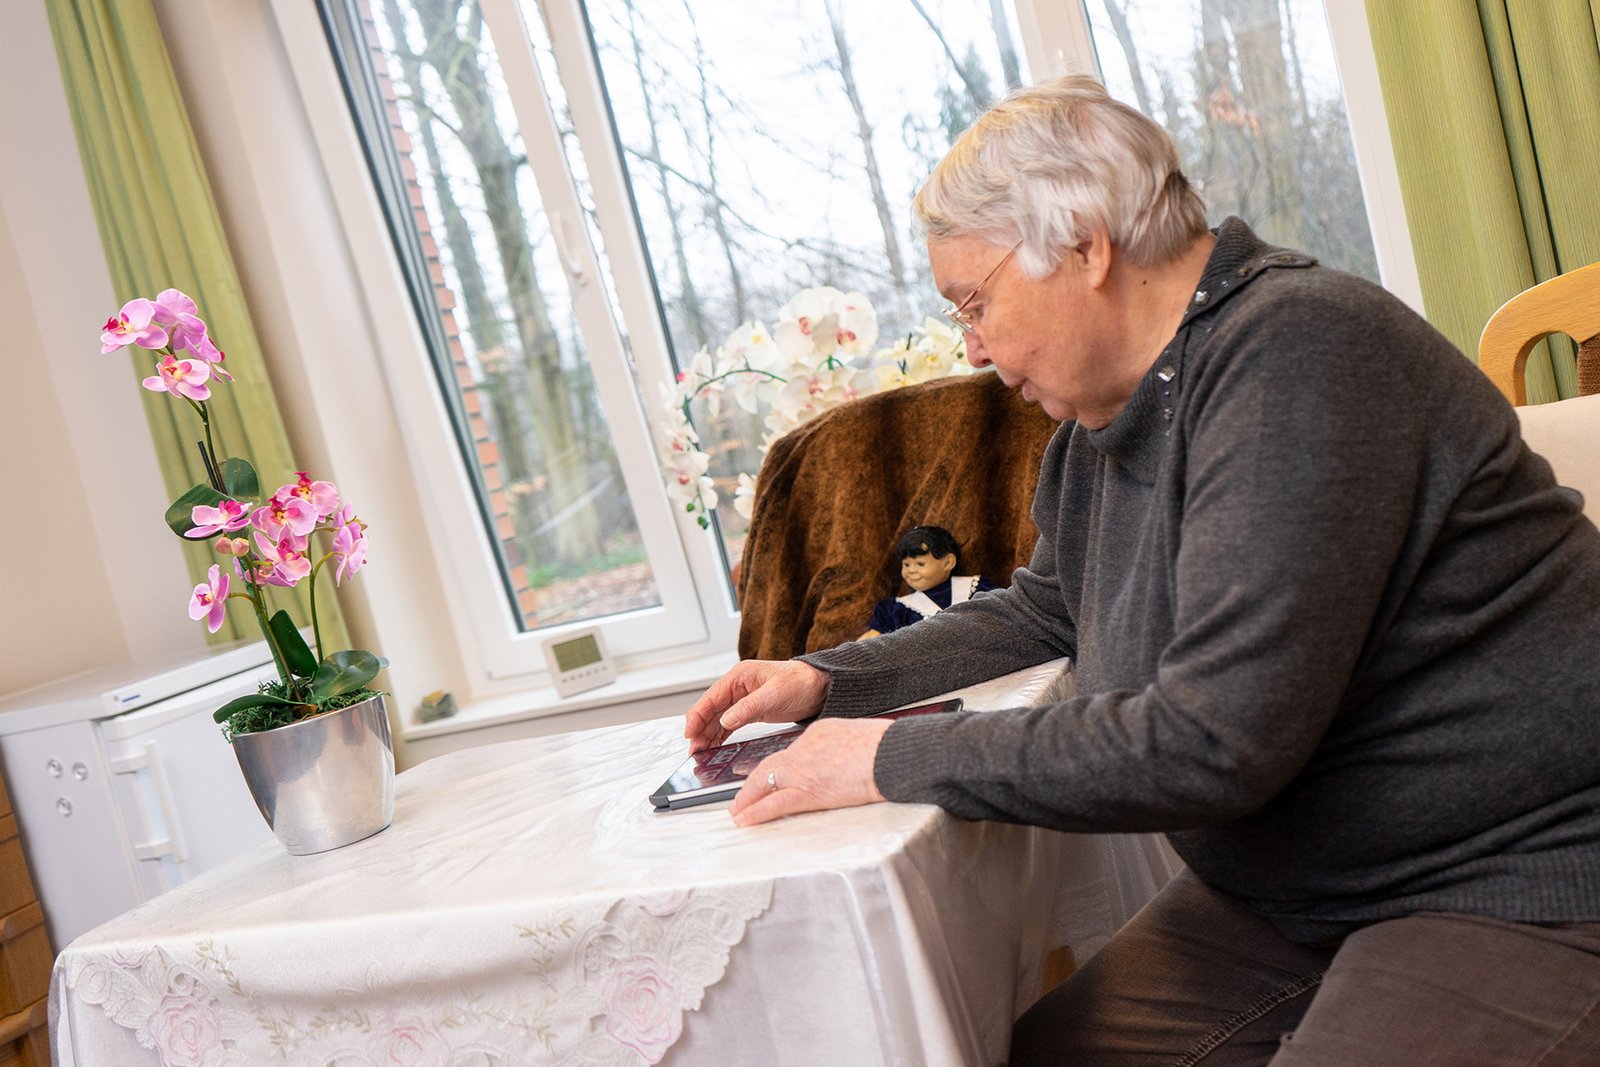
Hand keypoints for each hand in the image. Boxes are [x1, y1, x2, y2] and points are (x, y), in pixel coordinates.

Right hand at [683, 659, 829, 751]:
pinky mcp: (750, 710)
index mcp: (739, 676)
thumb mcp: (773, 695)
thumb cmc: (800, 682)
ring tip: (700, 753)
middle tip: (693, 751)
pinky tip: (714, 747)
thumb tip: (725, 720)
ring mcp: (743, 699)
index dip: (697, 715)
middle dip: (700, 730)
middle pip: (711, 710)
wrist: (820, 686)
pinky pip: (729, 724)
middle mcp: (737, 686)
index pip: (711, 698)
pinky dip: (720, 735)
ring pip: (718, 719)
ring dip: (708, 735)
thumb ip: (748, 707)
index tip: (689, 732)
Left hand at [729, 717, 891, 825]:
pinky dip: (756, 812)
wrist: (891, 753)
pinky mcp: (809, 792)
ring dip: (747, 799)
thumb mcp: (856, 735)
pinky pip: (775, 803)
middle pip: (769, 766)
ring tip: (737, 812)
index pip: (791, 752)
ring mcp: (804, 770)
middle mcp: (804, 748)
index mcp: (818, 732)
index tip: (771, 778)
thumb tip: (837, 762)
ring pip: (764, 784)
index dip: (778, 768)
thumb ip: (839, 748)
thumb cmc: (885, 746)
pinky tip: (746, 820)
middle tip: (741, 796)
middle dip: (752, 783)